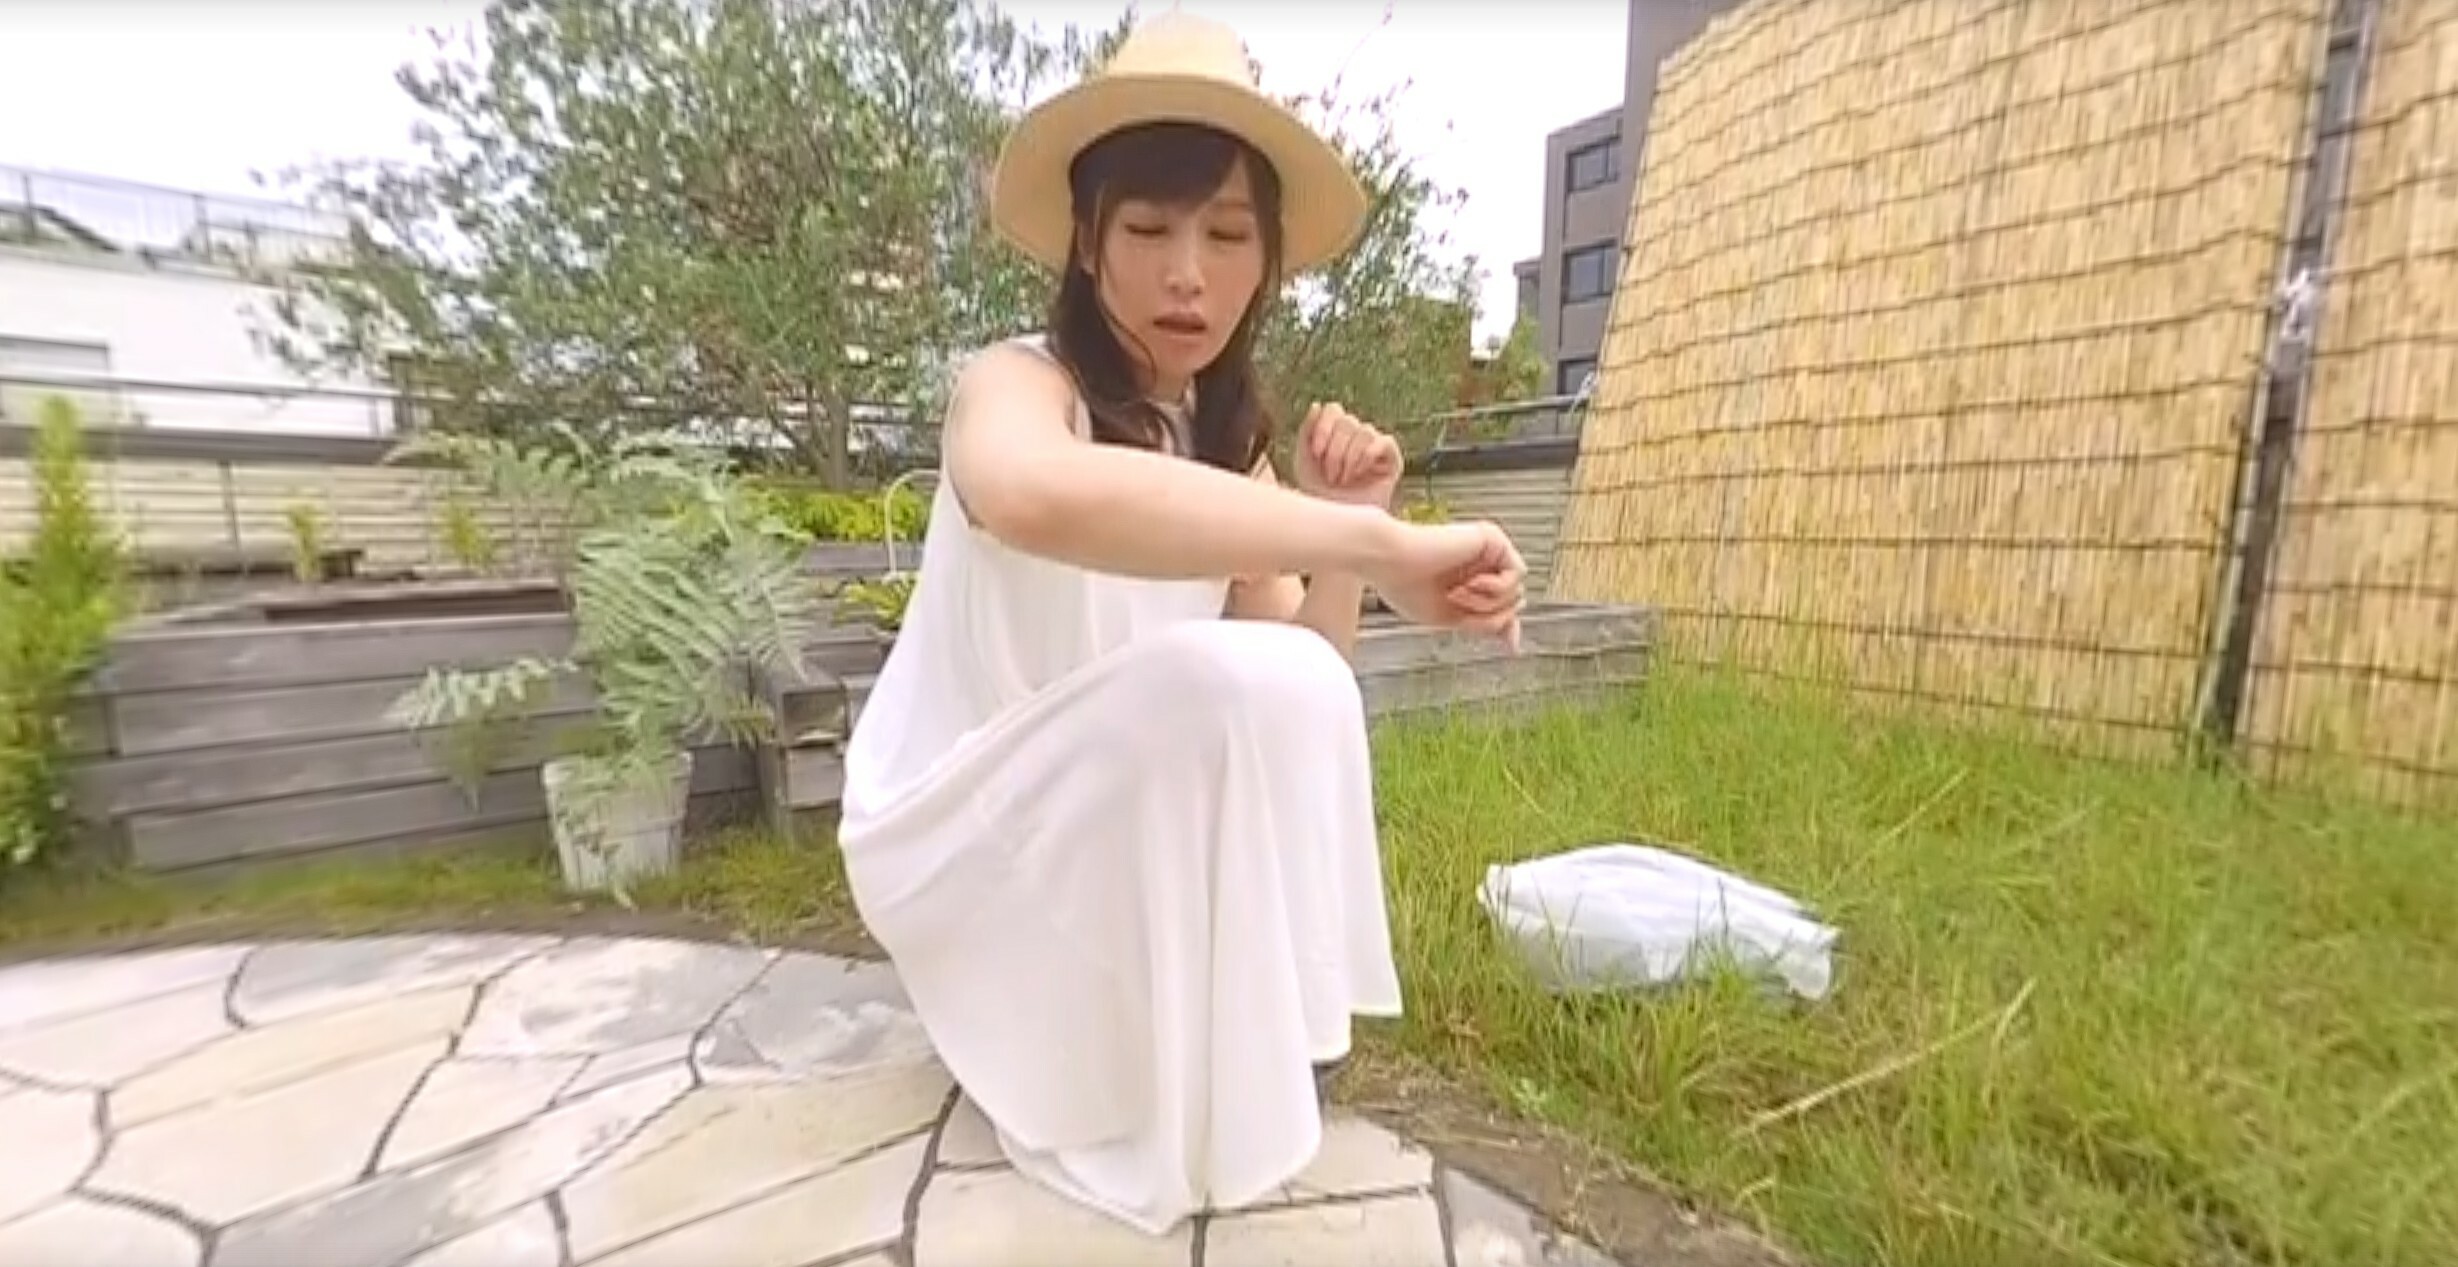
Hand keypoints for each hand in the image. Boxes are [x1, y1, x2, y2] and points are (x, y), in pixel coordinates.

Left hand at [1294, 402, 1402, 508]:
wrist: (1338, 527)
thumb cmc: (1320, 495)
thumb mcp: (1305, 462)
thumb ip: (1307, 432)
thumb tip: (1316, 405)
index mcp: (1335, 431)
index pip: (1333, 409)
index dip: (1322, 427)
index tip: (1315, 453)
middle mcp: (1357, 435)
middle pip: (1347, 420)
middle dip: (1335, 448)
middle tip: (1330, 475)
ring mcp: (1376, 445)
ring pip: (1364, 430)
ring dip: (1349, 457)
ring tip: (1342, 479)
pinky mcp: (1392, 459)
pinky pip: (1383, 442)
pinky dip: (1366, 456)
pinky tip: (1357, 474)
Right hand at [1364, 519, 1526, 651]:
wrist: (1388, 559)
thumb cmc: (1405, 587)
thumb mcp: (1450, 618)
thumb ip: (1484, 625)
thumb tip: (1514, 644)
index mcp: (1468, 579)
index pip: (1502, 606)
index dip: (1505, 626)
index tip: (1509, 649)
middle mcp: (1481, 563)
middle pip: (1513, 603)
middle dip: (1490, 616)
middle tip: (1457, 607)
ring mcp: (1488, 549)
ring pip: (1517, 592)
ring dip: (1486, 603)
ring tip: (1456, 593)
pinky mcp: (1492, 538)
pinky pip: (1517, 573)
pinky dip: (1495, 588)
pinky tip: (1469, 583)